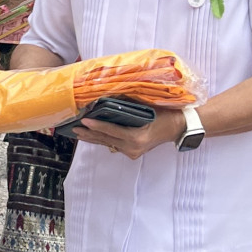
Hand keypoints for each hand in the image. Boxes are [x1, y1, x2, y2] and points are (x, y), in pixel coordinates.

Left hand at [67, 107, 182, 159]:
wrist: (177, 127)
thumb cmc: (164, 114)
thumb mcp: (147, 108)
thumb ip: (128, 106)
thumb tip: (108, 99)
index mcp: (136, 137)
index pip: (111, 131)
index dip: (96, 126)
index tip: (84, 121)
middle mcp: (132, 148)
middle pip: (106, 139)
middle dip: (89, 134)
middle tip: (74, 128)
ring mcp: (132, 152)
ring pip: (108, 144)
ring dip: (93, 138)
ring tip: (78, 133)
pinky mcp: (132, 153)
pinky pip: (114, 145)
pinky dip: (103, 139)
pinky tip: (92, 136)